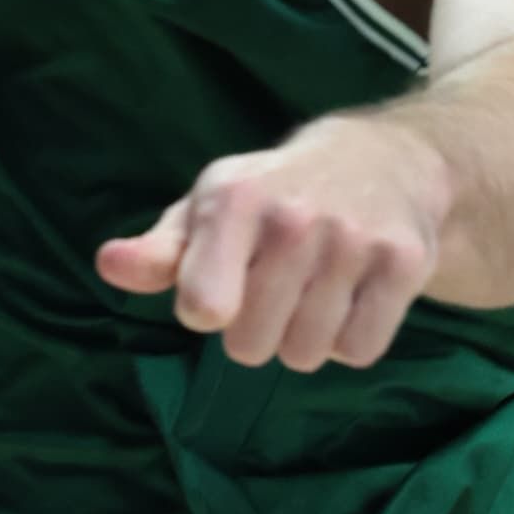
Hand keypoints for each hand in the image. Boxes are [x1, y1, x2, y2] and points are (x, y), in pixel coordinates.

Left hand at [97, 109, 450, 371]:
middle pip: (250, 346)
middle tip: (276, 289)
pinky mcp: (404, 263)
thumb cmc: (279, 193)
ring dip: (304, 338)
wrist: (388, 160)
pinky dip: (351, 340)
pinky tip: (352, 296)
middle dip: (256, 330)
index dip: (207, 309)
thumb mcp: (212, 207)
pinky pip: (358, 351)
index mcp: (236, 199)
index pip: (202, 307)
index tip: (219, 285)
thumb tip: (109, 265)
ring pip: (305, 354)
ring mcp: (355, 240)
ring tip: (315, 291)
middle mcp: (296, 218)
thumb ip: (159, 249)